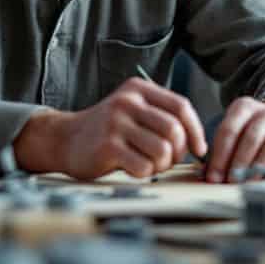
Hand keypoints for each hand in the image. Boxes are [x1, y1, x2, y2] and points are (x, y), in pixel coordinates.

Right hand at [14, 77, 206, 179]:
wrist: (65, 139)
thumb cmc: (109, 130)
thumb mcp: (133, 111)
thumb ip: (162, 117)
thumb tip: (199, 143)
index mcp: (138, 89)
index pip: (181, 106)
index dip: (196, 130)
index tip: (198, 149)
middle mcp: (127, 102)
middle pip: (174, 130)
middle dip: (178, 151)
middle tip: (168, 161)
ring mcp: (115, 123)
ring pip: (162, 150)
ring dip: (162, 165)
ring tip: (150, 165)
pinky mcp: (107, 147)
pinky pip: (144, 167)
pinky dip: (145, 174)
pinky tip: (133, 169)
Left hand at [205, 97, 264, 182]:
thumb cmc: (254, 133)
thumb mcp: (236, 133)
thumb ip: (221, 151)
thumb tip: (207, 176)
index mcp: (244, 107)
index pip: (228, 130)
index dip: (220, 157)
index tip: (214, 178)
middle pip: (250, 137)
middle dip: (238, 163)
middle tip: (230, 182)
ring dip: (258, 167)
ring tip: (248, 183)